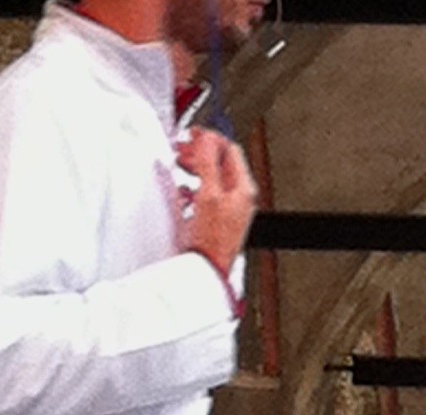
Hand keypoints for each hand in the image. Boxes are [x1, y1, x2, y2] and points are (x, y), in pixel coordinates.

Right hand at [176, 130, 256, 279]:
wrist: (207, 269)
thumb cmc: (212, 239)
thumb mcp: (209, 193)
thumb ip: (208, 162)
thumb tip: (207, 138)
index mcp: (243, 188)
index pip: (230, 149)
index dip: (211, 137)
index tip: (194, 134)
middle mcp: (240, 197)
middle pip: (222, 162)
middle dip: (202, 151)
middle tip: (183, 147)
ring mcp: (230, 209)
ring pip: (214, 177)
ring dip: (197, 167)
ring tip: (181, 163)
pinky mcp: (218, 219)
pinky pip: (208, 194)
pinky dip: (195, 185)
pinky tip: (185, 189)